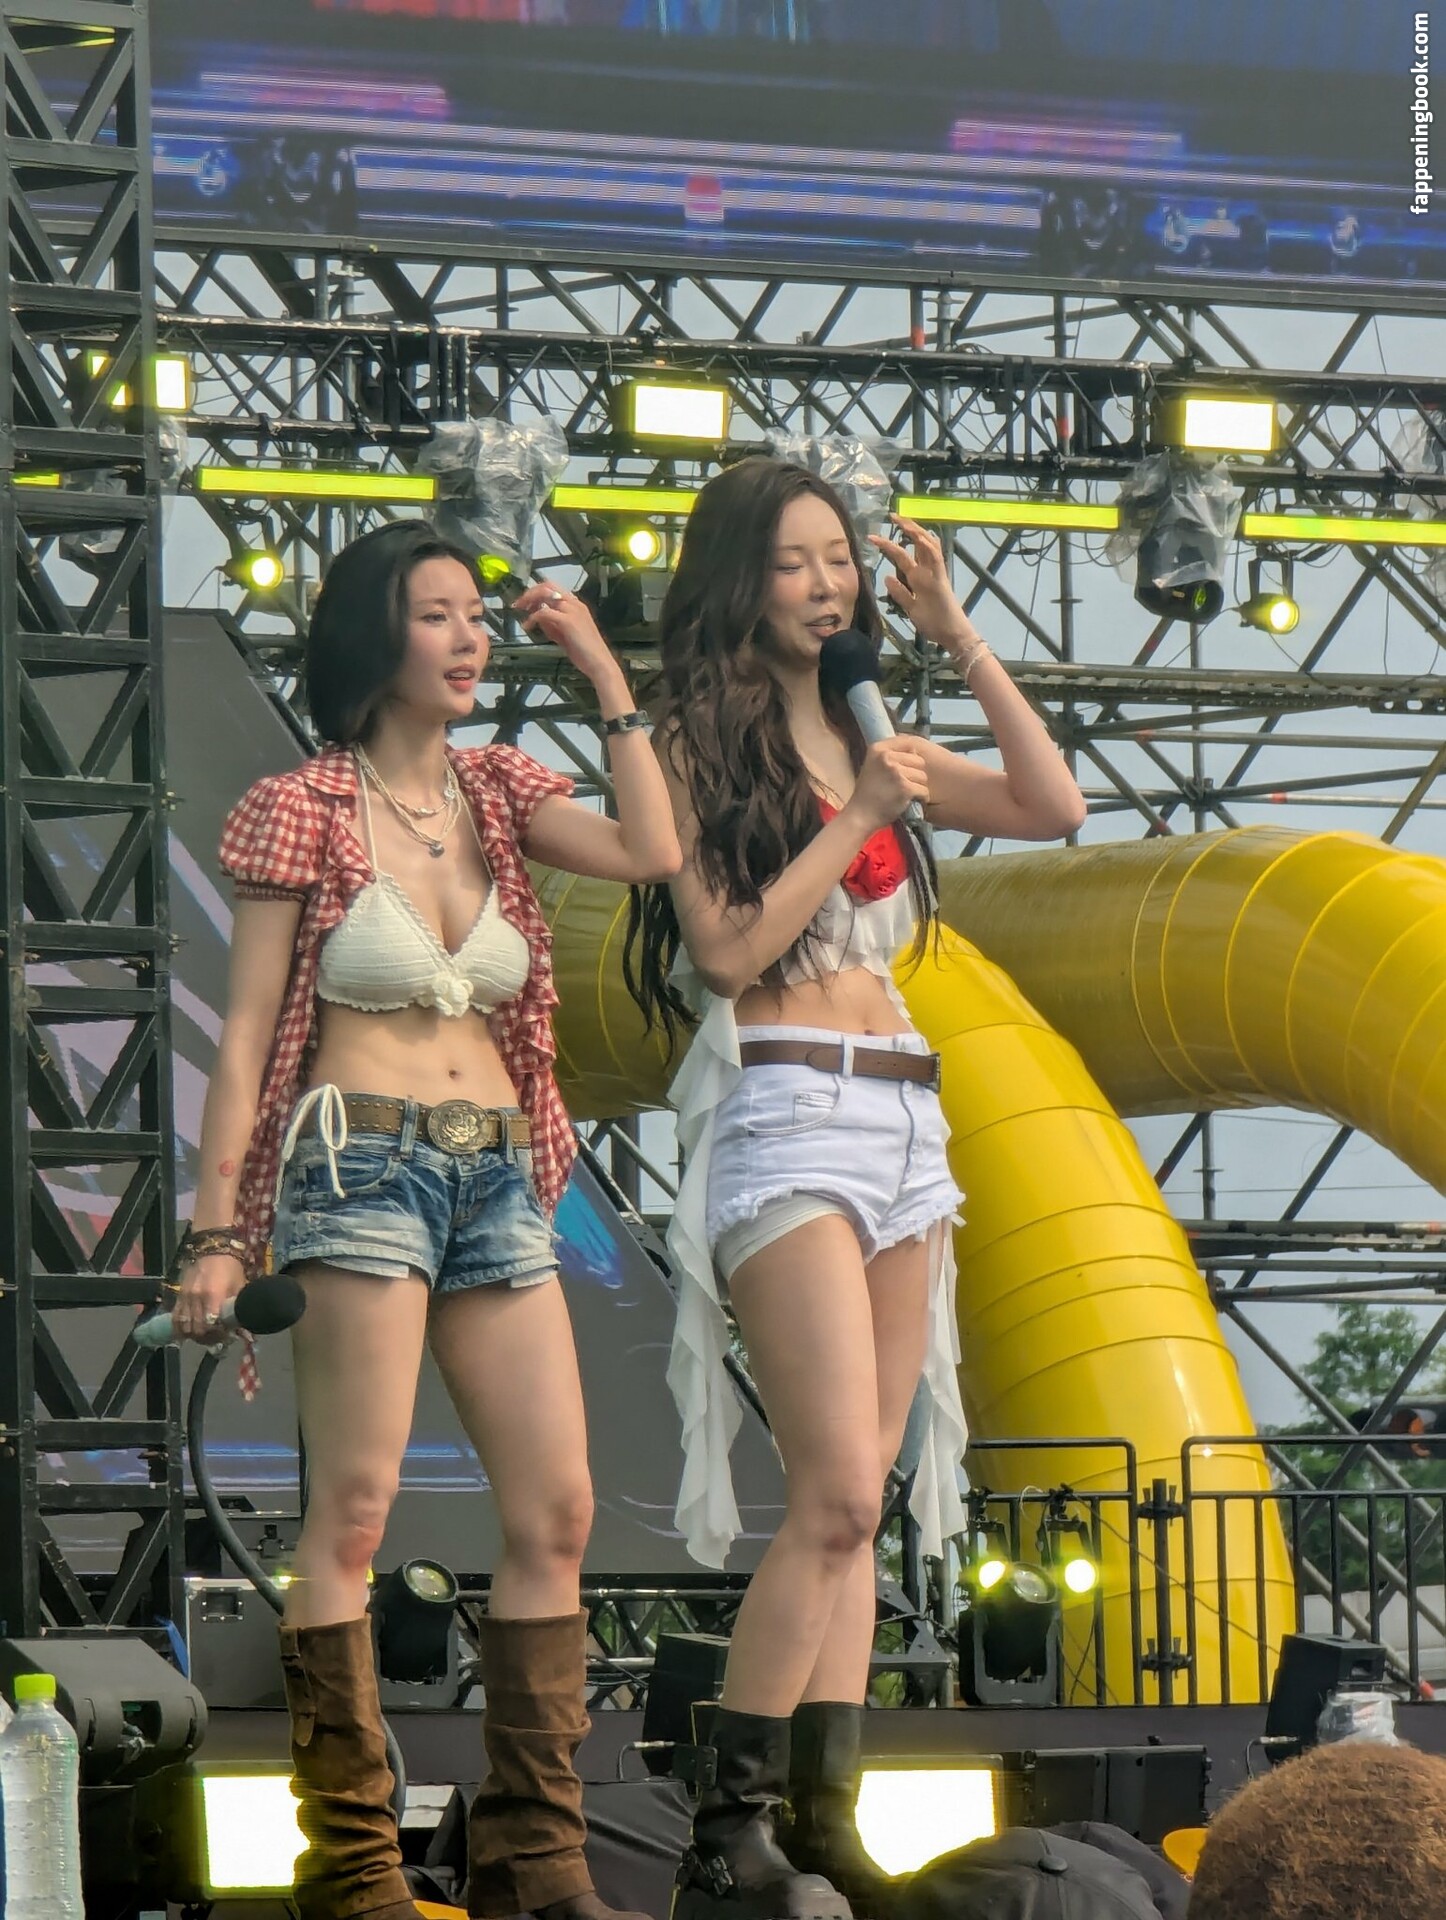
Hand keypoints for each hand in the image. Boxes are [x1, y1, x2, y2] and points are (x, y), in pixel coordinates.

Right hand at [169, 1253, 245, 1345]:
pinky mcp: (178, 1296)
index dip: (218, 1335)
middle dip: (207, 1338)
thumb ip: (238, 1308)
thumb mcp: (239, 1286)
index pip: (211, 1325)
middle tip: (216, 1338)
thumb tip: (244, 1328)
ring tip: (205, 1335)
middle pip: (197, 1329)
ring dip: (195, 1335)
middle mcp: (196, 1297)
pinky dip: (181, 1329)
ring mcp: (185, 1297)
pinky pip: (175, 1319)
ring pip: (185, 1327)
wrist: (213, 1251)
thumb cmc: (230, 1269)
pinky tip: (190, 1331)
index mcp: (214, 1294)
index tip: (225, 1336)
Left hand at [512, 583, 621, 689]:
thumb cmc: (585, 653)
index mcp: (576, 605)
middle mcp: (575, 604)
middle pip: (548, 586)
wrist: (599, 663)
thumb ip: (553, 626)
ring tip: (520, 610)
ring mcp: (572, 610)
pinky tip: (527, 626)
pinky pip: (544, 612)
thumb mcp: (565, 635)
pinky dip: (532, 617)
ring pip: (545, 594)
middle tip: (518, 604)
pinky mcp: (567, 621)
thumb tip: (538, 619)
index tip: (526, 603)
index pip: (554, 589)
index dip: (537, 592)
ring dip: (529, 600)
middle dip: (530, 592)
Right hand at [843, 738, 929, 832]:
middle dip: (915, 774)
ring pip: (922, 776)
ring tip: (904, 794)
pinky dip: (921, 798)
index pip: (907, 743)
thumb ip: (890, 755)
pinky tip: (911, 801)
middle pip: (918, 760)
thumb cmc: (867, 793)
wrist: (860, 815)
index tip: (904, 769)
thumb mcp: (873, 765)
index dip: (911, 757)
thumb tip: (915, 750)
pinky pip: (924, 790)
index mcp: (878, 749)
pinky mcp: (904, 787)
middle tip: (903, 785)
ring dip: (918, 787)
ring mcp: (896, 772)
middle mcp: (886, 756)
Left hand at [868, 516, 976, 652]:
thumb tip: (887, 577)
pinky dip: (927, 546)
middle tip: (892, 515)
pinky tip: (917, 536)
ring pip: (927, 546)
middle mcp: (929, 572)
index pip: (909, 553)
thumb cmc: (934, 623)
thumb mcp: (911, 608)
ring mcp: (935, 574)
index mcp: (921, 577)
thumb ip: (900, 593)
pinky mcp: (940, 580)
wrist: (952, 635)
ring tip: (902, 520)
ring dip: (915, 531)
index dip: (895, 542)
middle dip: (906, 528)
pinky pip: (935, 559)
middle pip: (919, 543)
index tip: (879, 534)